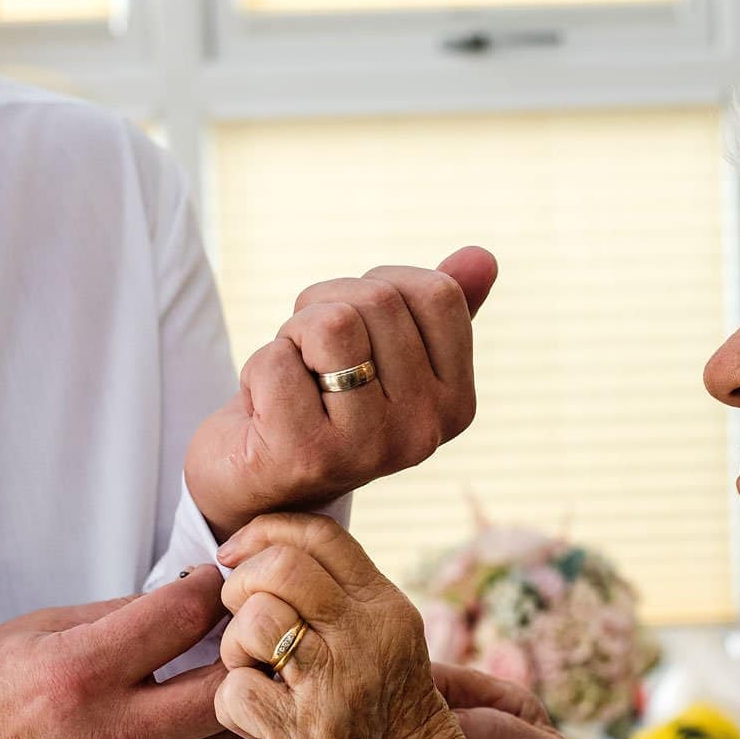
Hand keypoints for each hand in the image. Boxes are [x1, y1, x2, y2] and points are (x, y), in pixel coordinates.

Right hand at [0, 566, 250, 738]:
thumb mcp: (36, 629)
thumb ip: (117, 614)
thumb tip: (183, 596)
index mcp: (79, 670)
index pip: (181, 618)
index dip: (211, 590)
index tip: (215, 581)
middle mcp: (108, 730)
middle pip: (224, 689)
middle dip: (242, 651)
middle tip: (240, 631)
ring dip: (235, 702)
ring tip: (224, 675)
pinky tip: (192, 715)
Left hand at [184, 248, 498, 542]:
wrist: (257, 482)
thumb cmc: (323, 405)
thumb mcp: (384, 352)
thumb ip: (435, 309)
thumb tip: (482, 256)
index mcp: (456, 403)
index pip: (436, 293)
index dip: (377, 286)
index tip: (353, 328)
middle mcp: (424, 431)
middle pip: (378, 301)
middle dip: (325, 307)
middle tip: (310, 358)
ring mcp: (369, 449)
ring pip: (330, 324)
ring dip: (292, 333)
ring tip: (293, 375)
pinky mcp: (307, 456)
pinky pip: (276, 360)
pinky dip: (257, 370)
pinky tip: (264, 411)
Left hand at [210, 514, 479, 738]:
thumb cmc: (393, 731)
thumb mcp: (389, 650)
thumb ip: (343, 606)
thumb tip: (269, 559)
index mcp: (389, 609)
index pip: (321, 534)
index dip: (264, 533)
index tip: (237, 554)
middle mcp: (368, 637)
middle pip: (280, 567)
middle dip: (241, 588)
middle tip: (240, 620)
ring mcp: (337, 684)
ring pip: (254, 620)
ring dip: (235, 649)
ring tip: (254, 674)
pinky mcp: (306, 733)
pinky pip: (234, 688)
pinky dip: (231, 705)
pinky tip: (253, 720)